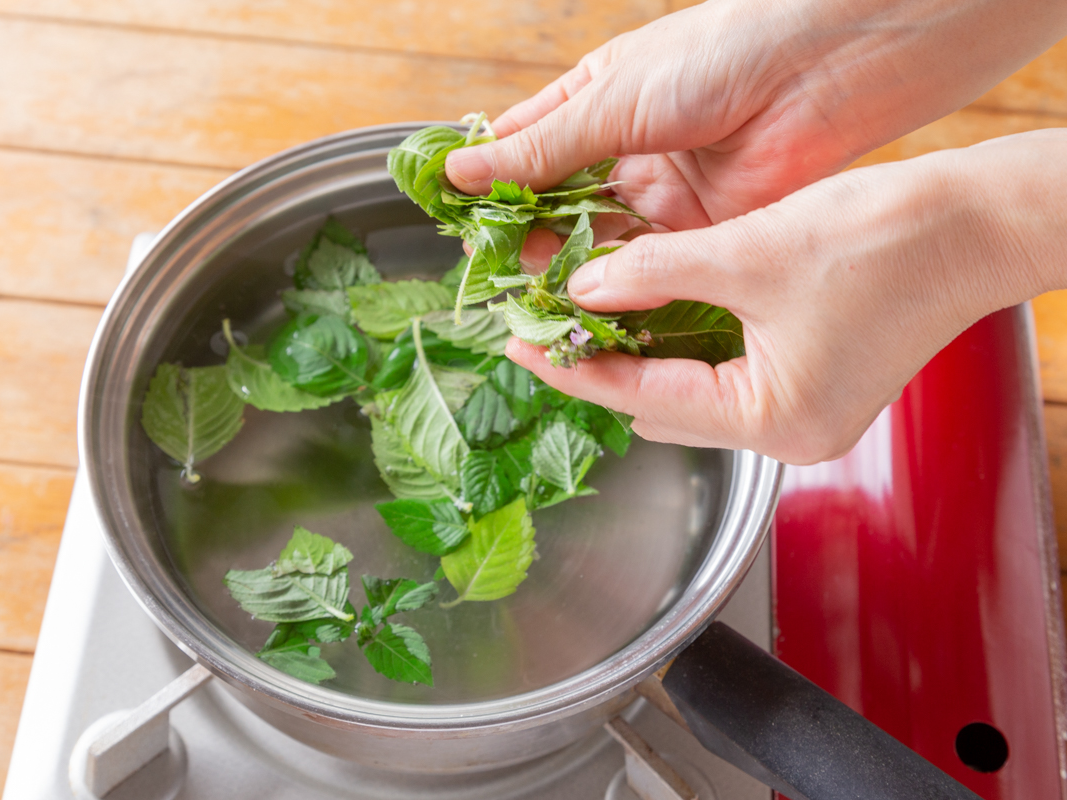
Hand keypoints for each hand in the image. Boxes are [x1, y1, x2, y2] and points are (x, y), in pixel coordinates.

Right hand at [447, 0, 1066, 234]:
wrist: (825, 69)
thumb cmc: (717, 56)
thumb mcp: (611, 101)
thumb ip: (540, 150)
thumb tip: (459, 174)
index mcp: (596, 103)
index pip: (524, 150)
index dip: (487, 184)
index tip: (453, 220)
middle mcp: (624, 151)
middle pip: (555, 206)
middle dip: (522, 236)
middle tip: (490, 269)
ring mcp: (662, 193)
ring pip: (596, 240)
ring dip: (563, 264)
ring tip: (528, 290)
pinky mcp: (700, 230)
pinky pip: (647, 266)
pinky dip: (616, 284)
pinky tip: (584, 300)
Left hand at [506, 131, 1066, 462]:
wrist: (974, 226)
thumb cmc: (888, 243)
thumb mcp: (747, 254)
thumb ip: (653, 273)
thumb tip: (584, 287)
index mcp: (772, 420)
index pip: (639, 398)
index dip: (569, 366)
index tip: (516, 342)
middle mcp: (787, 434)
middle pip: (659, 406)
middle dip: (597, 362)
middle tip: (540, 320)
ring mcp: (803, 416)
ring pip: (689, 394)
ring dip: (638, 353)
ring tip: (582, 312)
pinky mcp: (814, 388)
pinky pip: (723, 379)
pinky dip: (681, 348)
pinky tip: (647, 312)